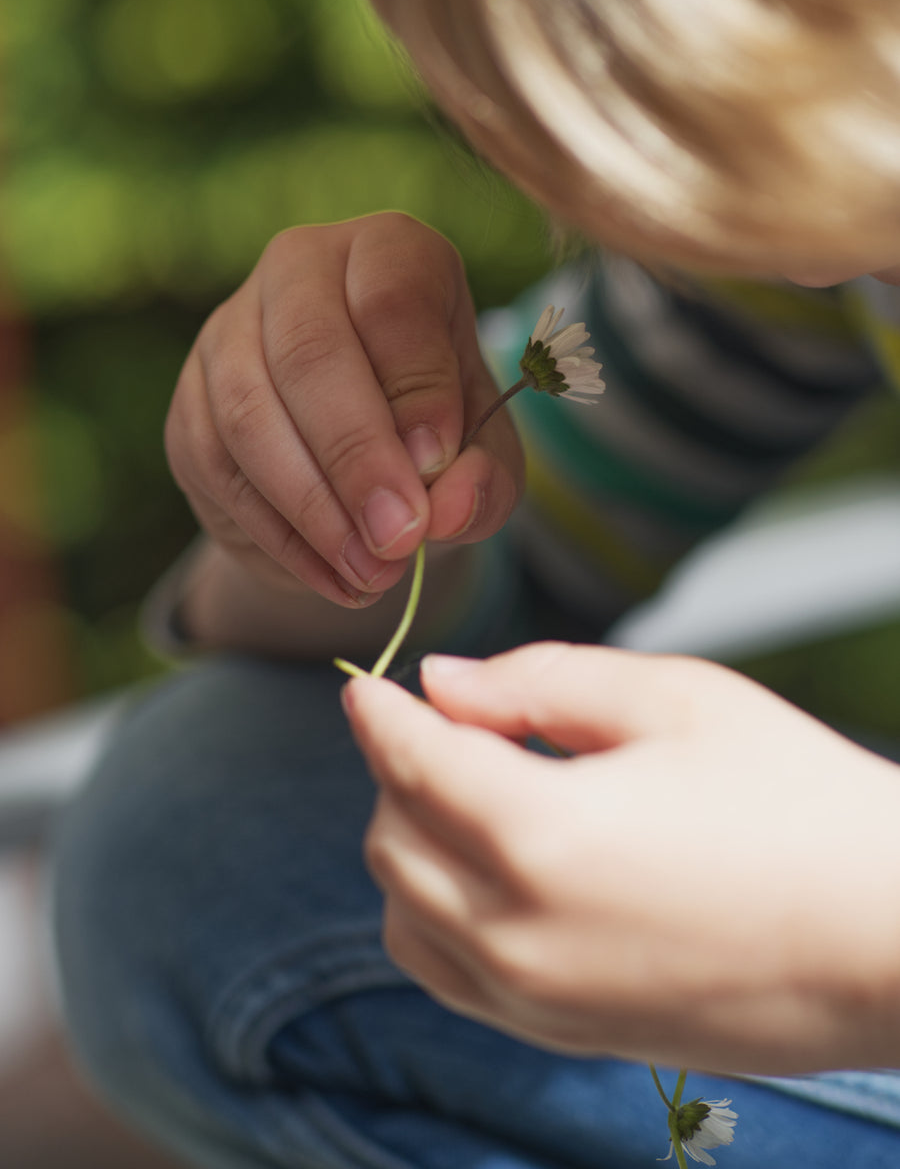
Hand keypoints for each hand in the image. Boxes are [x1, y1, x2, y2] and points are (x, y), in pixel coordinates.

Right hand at [164, 214, 522, 606]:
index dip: (416, 385)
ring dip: (313, 507)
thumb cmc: (436, 426)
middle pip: (309, 352)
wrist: (362, 449)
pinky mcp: (189, 399)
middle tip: (399, 536)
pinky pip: (217, 467)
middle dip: (356, 456)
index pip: (391, 298)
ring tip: (372, 571)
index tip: (439, 464)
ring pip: (249, 413)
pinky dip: (279, 535)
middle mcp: (298, 268)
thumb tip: (446, 508)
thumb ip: (483, 474)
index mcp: (387, 251)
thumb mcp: (484, 448)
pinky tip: (334, 576)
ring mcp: (229, 329)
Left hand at [346, 642, 899, 1075]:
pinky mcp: (568, 1034)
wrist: (892, 938)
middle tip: (451, 725)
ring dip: (410, 847)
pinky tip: (494, 872)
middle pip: (390, 840)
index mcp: (542, 836)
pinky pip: (452, 975)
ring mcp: (540, 1000)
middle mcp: (520, 934)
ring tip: (476, 797)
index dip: (379, 712)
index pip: (410, 762)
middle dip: (399, 772)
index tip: (368, 686)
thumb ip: (539, 680)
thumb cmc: (798, 804)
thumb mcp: (676, 698)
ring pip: (405, 917)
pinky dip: (439, 916)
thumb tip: (443, 682)